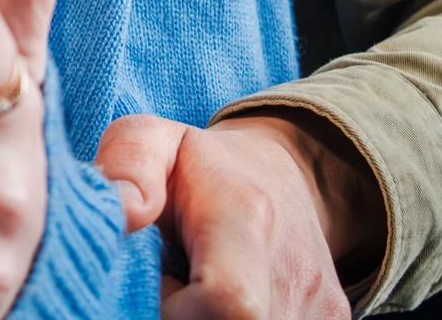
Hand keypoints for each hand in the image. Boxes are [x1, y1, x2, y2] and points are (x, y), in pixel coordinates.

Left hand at [97, 109, 384, 319]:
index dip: (173, 310)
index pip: (227, 302)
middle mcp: (294, 272)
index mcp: (247, 218)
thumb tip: (122, 214)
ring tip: (193, 293)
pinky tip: (216, 307)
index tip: (155, 281)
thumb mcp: (154, 139)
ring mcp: (318, 308)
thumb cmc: (202, 167)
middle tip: (170, 288)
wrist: (284, 178)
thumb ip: (130, 163)